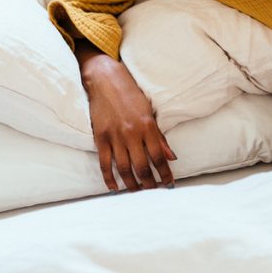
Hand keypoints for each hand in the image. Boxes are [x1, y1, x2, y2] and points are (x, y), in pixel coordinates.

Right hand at [78, 43, 175, 191]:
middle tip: (154, 192)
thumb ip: (159, 136)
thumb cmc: (130, 94)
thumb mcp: (149, 111)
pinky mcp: (100, 137)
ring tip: (138, 193)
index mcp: (147, 126)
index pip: (159, 156)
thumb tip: (171, 156)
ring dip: (132, 185)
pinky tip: (115, 188)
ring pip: (124, 168)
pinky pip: (104, 163)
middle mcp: (132, 133)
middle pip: (142, 167)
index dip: (165, 173)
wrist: (105, 80)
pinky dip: (109, 178)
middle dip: (150, 183)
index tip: (169, 184)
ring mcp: (115, 136)